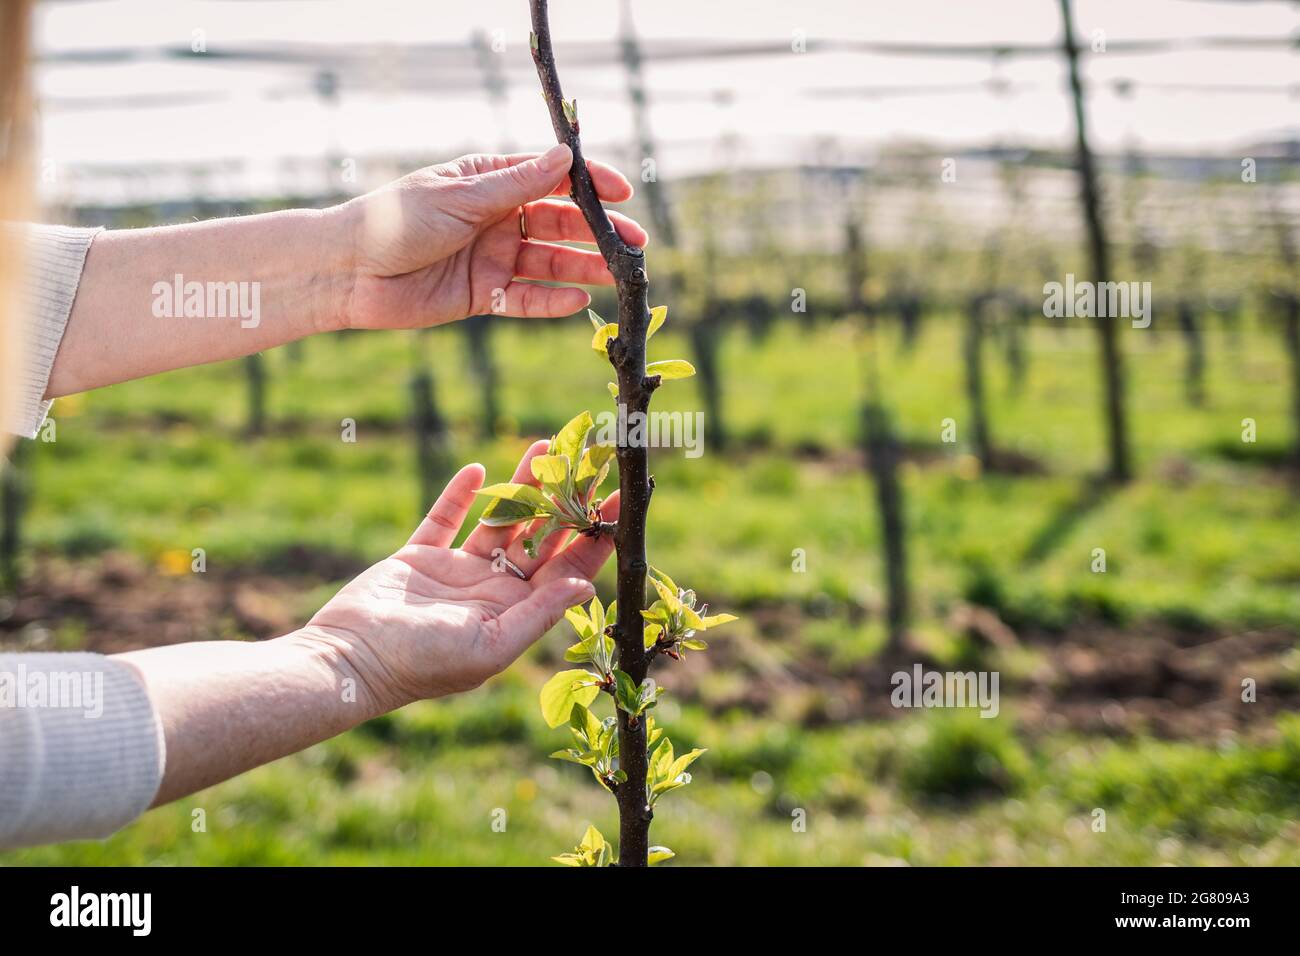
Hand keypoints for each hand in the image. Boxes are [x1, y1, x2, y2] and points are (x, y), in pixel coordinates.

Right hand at [303, 442, 619, 709]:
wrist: (348, 661)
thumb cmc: (421, 665)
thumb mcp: (489, 647)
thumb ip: (537, 614)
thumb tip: (586, 584)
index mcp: (516, 614)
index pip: (568, 567)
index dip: (596, 534)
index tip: (622, 500)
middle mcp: (493, 591)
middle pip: (540, 536)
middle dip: (566, 499)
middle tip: (591, 458)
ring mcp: (456, 572)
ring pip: (499, 519)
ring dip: (521, 484)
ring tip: (544, 444)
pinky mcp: (419, 556)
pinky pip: (445, 518)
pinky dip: (459, 494)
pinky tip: (478, 469)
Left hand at [332, 145, 648, 329]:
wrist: (350, 272)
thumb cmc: (397, 220)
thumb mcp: (461, 196)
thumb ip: (516, 185)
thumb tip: (566, 159)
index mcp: (489, 181)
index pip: (550, 178)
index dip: (588, 185)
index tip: (621, 193)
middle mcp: (496, 218)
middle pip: (558, 224)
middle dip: (597, 232)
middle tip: (635, 243)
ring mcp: (492, 257)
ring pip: (549, 262)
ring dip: (584, 267)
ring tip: (618, 274)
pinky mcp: (484, 295)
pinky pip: (527, 298)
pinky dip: (552, 301)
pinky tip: (581, 300)